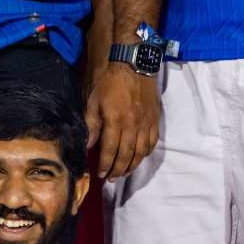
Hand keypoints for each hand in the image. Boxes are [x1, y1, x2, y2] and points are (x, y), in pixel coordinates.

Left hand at [86, 62, 161, 179]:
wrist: (132, 65)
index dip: (105, 164)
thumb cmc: (109, 81)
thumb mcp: (93, 101)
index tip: (101, 173)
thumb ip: (91, 125)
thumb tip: (88, 145)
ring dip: (132, 165)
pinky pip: (152, 142)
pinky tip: (139, 157)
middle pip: (127, 155)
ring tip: (124, 171)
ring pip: (141, 152)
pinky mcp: (154, 120)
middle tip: (112, 178)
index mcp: (115, 121)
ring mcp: (145, 124)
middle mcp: (132, 125)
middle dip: (118, 169)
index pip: (110, 150)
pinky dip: (145, 153)